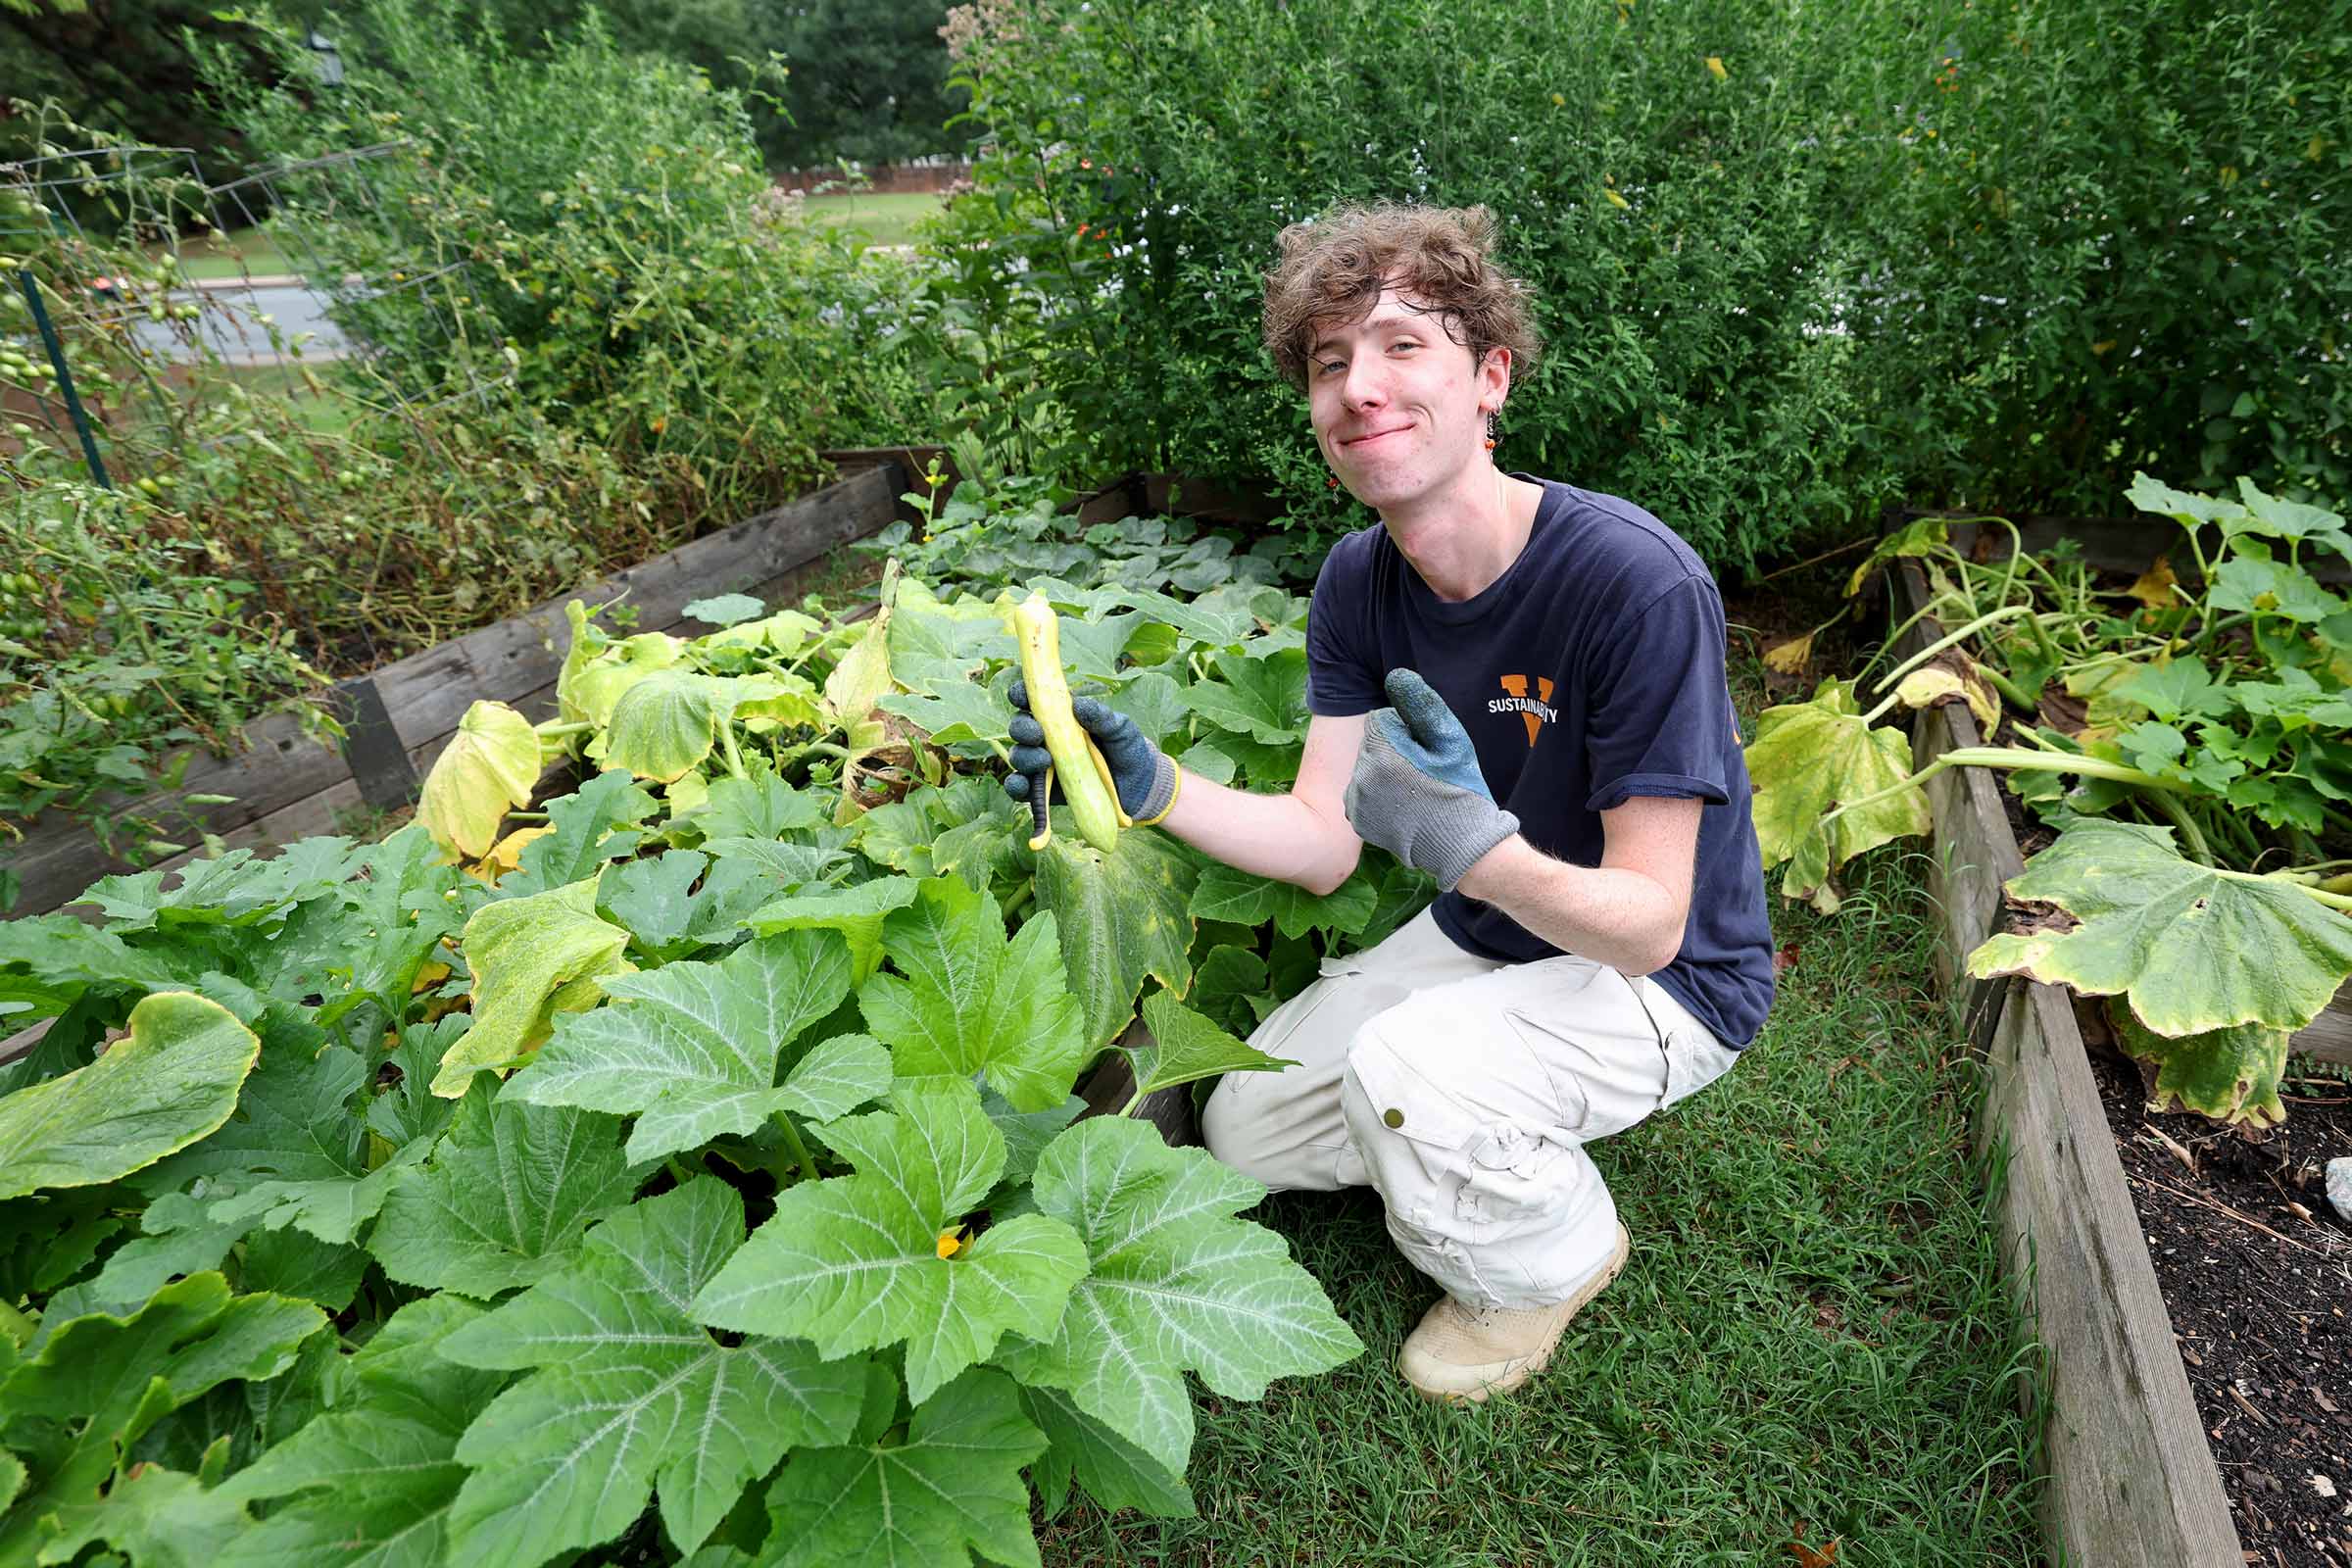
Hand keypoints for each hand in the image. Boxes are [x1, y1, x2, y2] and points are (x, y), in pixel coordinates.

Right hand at [1004, 679, 1180, 826]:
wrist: (1139, 786)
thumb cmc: (1127, 749)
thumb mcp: (1120, 728)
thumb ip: (1101, 716)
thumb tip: (1078, 705)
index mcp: (1061, 716)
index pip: (1033, 701)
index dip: (1020, 695)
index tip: (1021, 695)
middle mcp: (1046, 739)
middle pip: (1019, 728)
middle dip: (1022, 728)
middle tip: (1038, 734)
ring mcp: (1043, 766)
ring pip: (1018, 757)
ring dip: (1023, 757)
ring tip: (1045, 761)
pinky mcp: (1043, 792)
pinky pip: (1021, 789)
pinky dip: (1016, 787)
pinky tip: (1023, 784)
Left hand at [1343, 668, 1518, 889]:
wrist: (1462, 842)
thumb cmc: (1460, 787)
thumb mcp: (1449, 739)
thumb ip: (1420, 704)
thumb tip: (1395, 675)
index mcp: (1381, 754)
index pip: (1381, 721)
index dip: (1406, 731)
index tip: (1425, 752)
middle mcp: (1361, 778)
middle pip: (1372, 745)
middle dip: (1393, 751)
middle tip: (1422, 773)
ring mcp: (1357, 802)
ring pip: (1367, 768)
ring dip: (1384, 773)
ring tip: (1415, 792)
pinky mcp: (1358, 820)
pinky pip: (1363, 792)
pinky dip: (1378, 795)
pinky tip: (1402, 806)